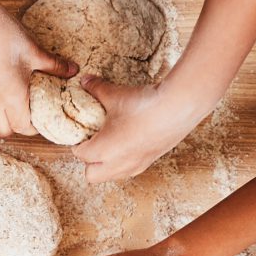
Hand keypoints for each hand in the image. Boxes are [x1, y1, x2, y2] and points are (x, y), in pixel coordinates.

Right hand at [0, 9, 77, 137]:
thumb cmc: (6, 36)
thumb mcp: (34, 52)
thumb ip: (54, 66)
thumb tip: (73, 70)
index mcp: (12, 97)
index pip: (23, 127)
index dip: (34, 127)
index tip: (41, 118)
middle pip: (4, 131)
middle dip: (16, 128)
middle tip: (27, 115)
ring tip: (9, 110)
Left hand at [72, 76, 203, 182]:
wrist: (178, 108)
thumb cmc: (142, 104)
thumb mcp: (114, 95)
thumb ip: (96, 88)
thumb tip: (84, 80)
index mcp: (102, 151)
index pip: (80, 154)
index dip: (77, 144)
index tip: (80, 135)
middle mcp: (116, 164)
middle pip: (91, 175)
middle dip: (88, 162)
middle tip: (92, 144)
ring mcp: (134, 165)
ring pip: (111, 176)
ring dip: (106, 166)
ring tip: (109, 147)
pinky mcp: (149, 162)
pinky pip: (129, 171)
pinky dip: (124, 163)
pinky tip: (129, 146)